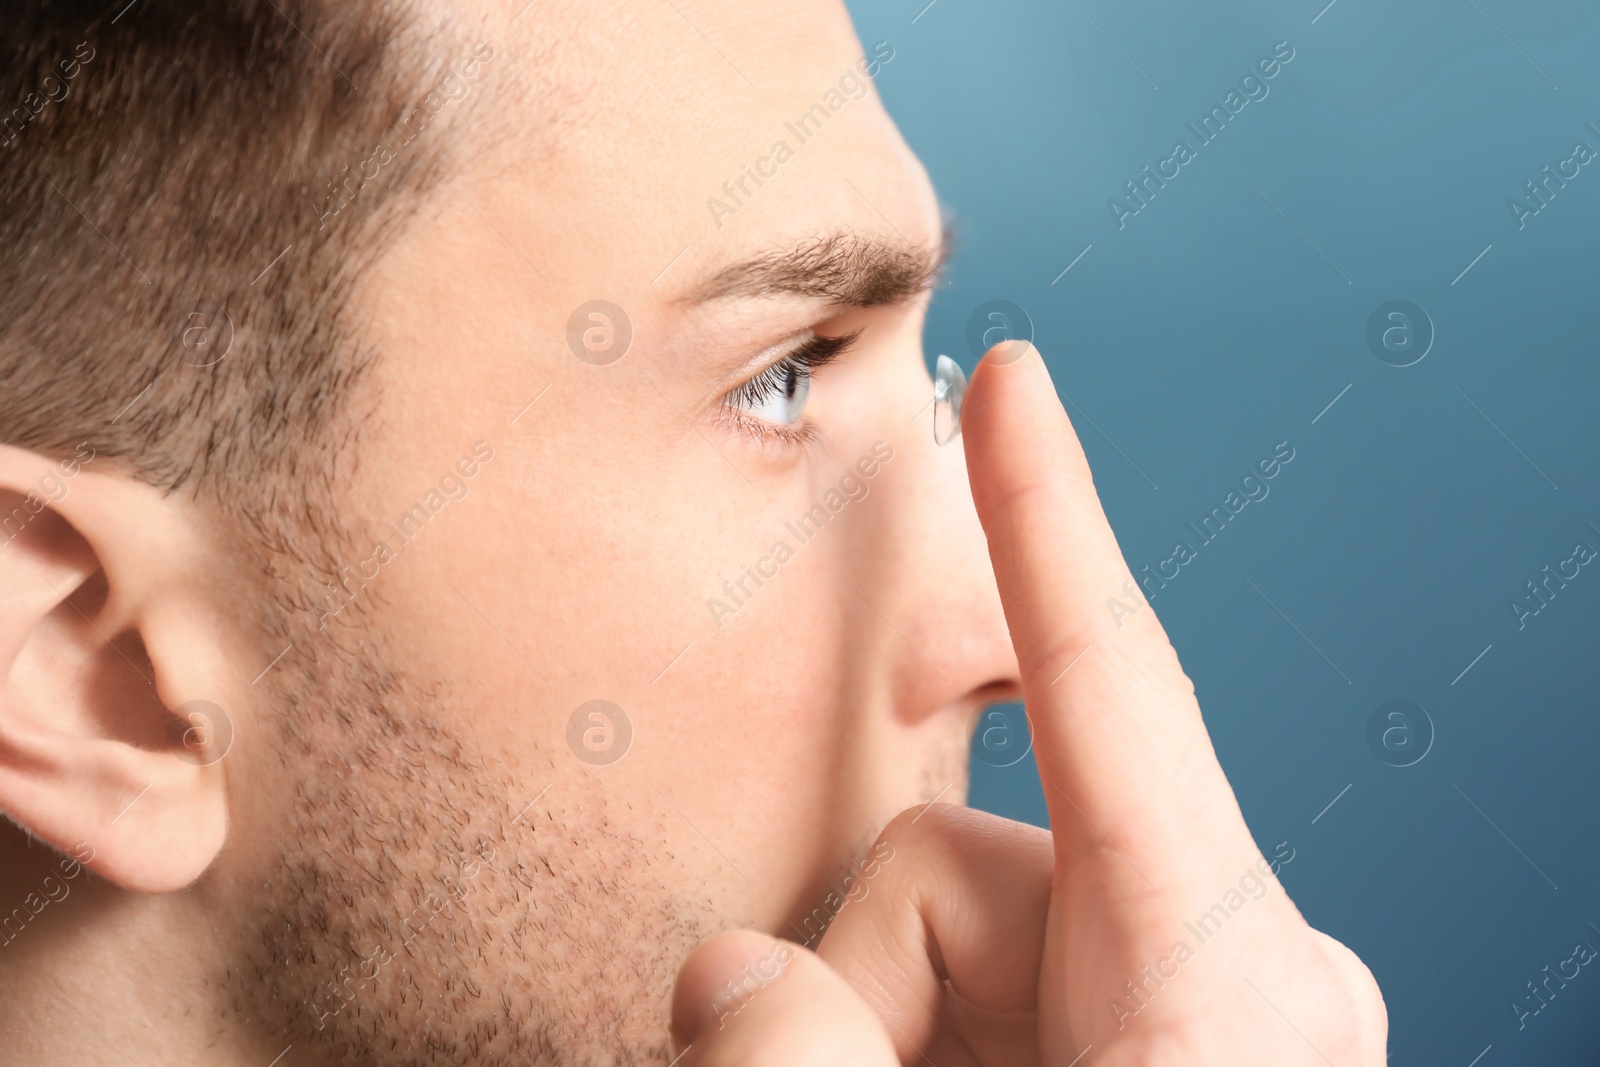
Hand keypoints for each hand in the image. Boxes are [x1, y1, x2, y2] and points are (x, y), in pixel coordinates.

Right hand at [671, 341, 1386, 1064]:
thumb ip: (811, 1053)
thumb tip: (728, 972)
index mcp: (1221, 969)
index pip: (1105, 680)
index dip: (1043, 511)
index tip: (1018, 380)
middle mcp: (1213, 956)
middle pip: (946, 845)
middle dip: (867, 977)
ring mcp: (1173, 990)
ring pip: (934, 917)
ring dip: (879, 1023)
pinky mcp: (1134, 1024)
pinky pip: (972, 976)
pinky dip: (910, 1037)